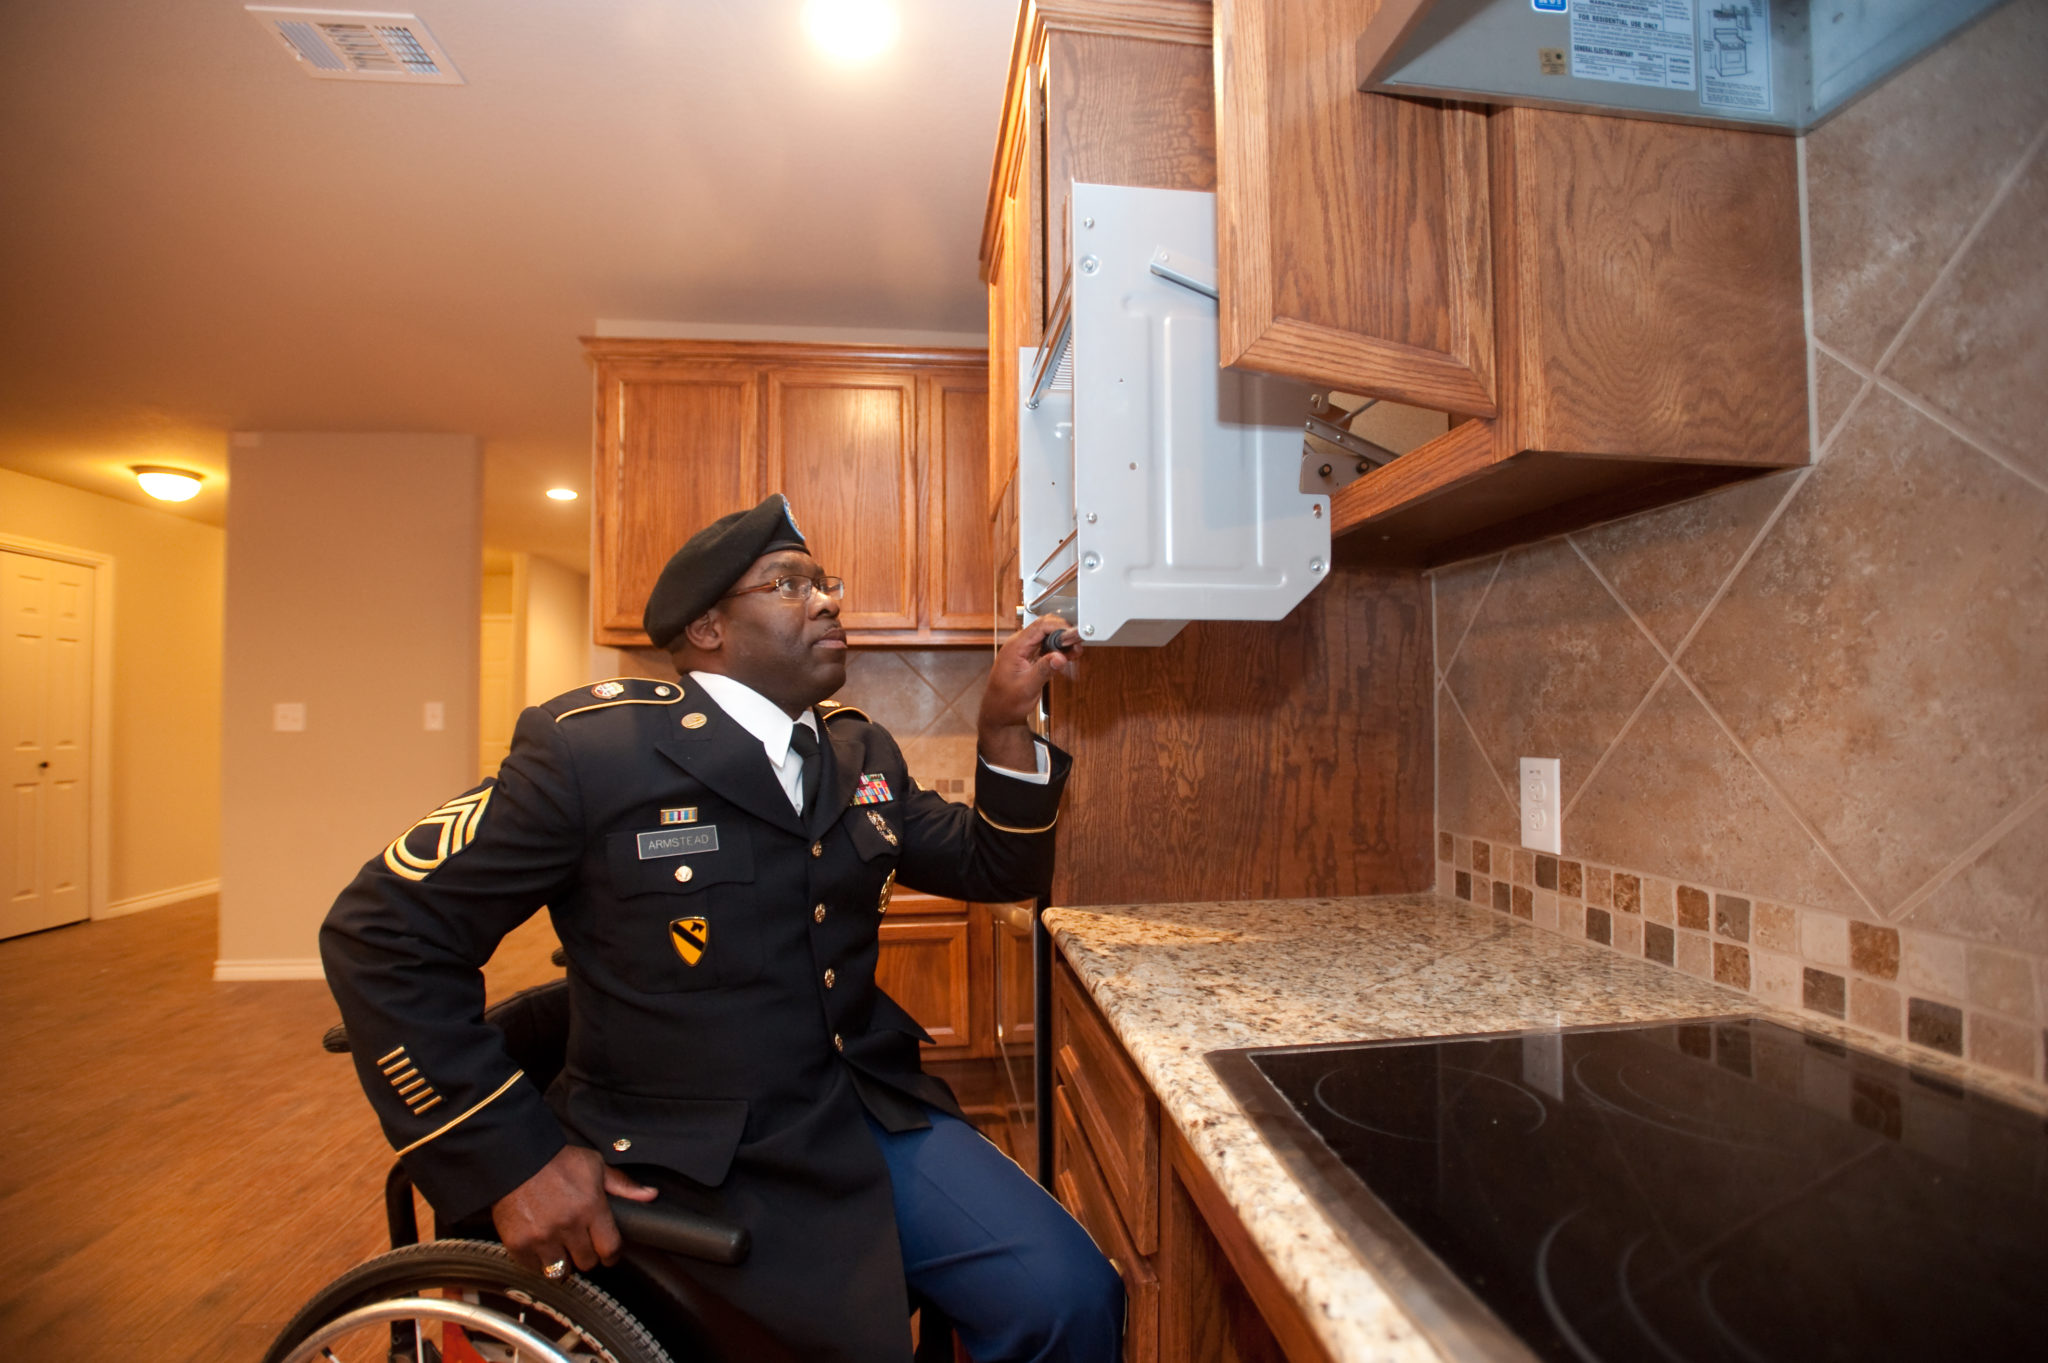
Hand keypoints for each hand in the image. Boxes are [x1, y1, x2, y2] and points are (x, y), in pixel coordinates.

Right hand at [491, 1145, 657, 1275]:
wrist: (516, 1158)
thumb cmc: (557, 1161)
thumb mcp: (594, 1165)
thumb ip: (622, 1185)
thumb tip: (650, 1195)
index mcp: (590, 1207)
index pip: (611, 1248)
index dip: (612, 1255)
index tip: (608, 1254)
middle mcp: (568, 1225)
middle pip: (587, 1262)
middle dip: (587, 1255)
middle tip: (581, 1244)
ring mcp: (542, 1237)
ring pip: (561, 1271)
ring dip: (563, 1262)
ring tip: (560, 1248)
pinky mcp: (519, 1244)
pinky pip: (534, 1268)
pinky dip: (538, 1261)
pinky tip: (541, 1246)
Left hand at [977, 615, 1080, 770]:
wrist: (998, 713)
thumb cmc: (1005, 703)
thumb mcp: (1027, 688)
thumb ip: (1043, 670)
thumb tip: (1059, 657)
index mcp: (1015, 647)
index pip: (1040, 626)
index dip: (1059, 628)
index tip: (1072, 637)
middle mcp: (1018, 645)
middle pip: (1045, 626)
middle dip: (1063, 632)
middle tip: (1076, 644)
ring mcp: (1023, 650)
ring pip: (1046, 635)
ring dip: (1062, 641)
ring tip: (1074, 651)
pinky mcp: (1028, 657)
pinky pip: (1045, 646)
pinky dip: (1057, 649)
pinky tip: (1067, 655)